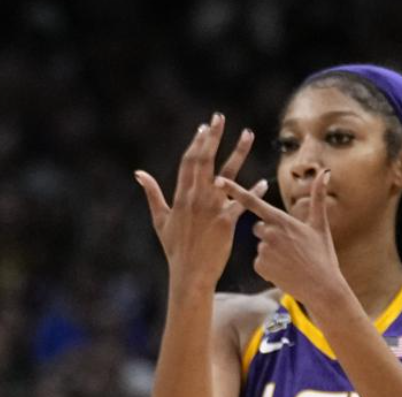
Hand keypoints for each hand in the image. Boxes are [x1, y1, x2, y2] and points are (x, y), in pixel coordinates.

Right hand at [135, 113, 265, 291]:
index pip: (188, 162)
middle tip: (219, 118)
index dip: (196, 143)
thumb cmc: (175, 248)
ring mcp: (212, 208)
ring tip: (248, 133)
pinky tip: (263, 182)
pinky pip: (242, 203)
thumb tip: (139, 174)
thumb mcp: (159, 219)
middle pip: (205, 160)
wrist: (189, 273)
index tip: (204, 127)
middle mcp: (196, 198)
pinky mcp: (226, 222)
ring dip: (238, 152)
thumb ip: (152, 194)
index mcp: (180, 196)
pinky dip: (252, 192)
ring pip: (227, 174)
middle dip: (213, 137)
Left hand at [220, 170, 346, 308]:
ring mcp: (263, 250)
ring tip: (290, 261)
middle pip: (258, 227)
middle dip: (269, 234)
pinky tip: (283, 270)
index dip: (234, 190)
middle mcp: (269, 233)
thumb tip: (325, 172)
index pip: (253, 202)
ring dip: (271, 251)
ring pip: (260, 245)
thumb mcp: (320, 225)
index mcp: (281, 220)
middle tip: (290, 246)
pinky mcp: (259, 266)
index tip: (217, 180)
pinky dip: (269, 266)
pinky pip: (258, 261)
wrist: (321, 287)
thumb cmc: (322, 255)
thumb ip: (318, 196)